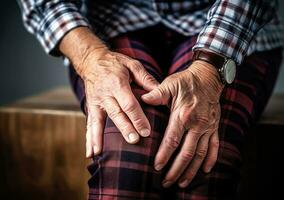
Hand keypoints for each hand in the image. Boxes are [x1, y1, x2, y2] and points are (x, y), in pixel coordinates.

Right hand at [59, 27, 158, 157]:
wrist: (91, 61)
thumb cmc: (115, 63)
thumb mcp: (132, 64)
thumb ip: (145, 78)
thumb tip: (158, 92)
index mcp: (117, 83)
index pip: (128, 103)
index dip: (137, 117)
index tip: (146, 131)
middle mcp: (105, 94)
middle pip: (116, 114)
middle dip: (125, 128)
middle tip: (133, 141)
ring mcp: (96, 102)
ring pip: (99, 122)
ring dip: (101, 138)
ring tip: (102, 153)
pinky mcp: (91, 108)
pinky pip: (90, 124)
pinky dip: (90, 139)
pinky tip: (91, 153)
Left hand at [142, 60, 223, 187]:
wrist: (208, 77)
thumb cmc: (186, 81)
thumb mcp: (170, 84)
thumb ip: (156, 94)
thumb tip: (141, 99)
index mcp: (183, 115)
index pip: (172, 140)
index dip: (164, 155)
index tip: (157, 168)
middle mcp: (197, 124)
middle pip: (186, 153)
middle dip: (176, 170)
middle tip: (166, 182)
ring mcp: (207, 127)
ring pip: (200, 154)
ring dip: (191, 170)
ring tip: (182, 183)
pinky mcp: (214, 127)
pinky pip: (214, 147)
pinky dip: (210, 160)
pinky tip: (205, 171)